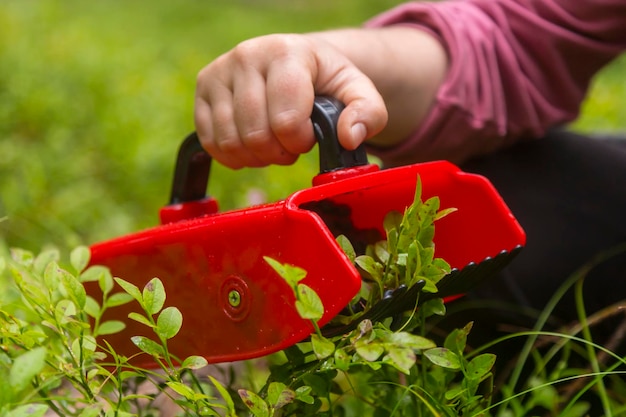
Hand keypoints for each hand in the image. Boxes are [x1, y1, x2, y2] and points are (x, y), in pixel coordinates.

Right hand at [194, 34, 386, 168]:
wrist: (295, 61)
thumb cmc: (325, 81)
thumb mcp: (357, 91)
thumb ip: (368, 114)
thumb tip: (349, 137)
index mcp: (286, 52)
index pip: (286, 120)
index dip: (300, 141)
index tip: (308, 136)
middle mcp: (246, 56)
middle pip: (255, 134)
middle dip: (279, 152)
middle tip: (291, 145)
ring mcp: (219, 71)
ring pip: (230, 142)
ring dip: (257, 157)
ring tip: (273, 143)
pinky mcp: (202, 88)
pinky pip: (210, 142)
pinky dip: (234, 156)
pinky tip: (252, 146)